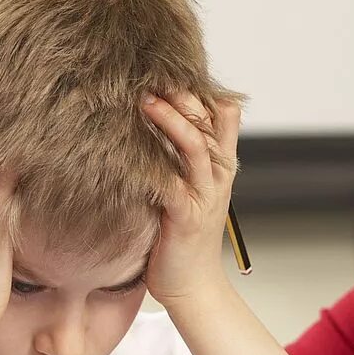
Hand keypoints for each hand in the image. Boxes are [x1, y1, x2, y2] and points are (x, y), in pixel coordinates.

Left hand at [140, 91, 240, 304]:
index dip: (200, 89)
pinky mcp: (186, 217)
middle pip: (211, 121)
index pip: (222, 114)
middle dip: (184, 94)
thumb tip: (150, 121)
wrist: (192, 285)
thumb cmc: (181, 237)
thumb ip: (177, 158)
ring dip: (172, 120)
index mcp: (219, 166)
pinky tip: (130, 152)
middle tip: (153, 73)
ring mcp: (204, 195)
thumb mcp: (187, 189)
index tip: (169, 68)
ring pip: (195, 146)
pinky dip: (154, 167)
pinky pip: (173, 184)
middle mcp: (217, 176)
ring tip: (145, 100)